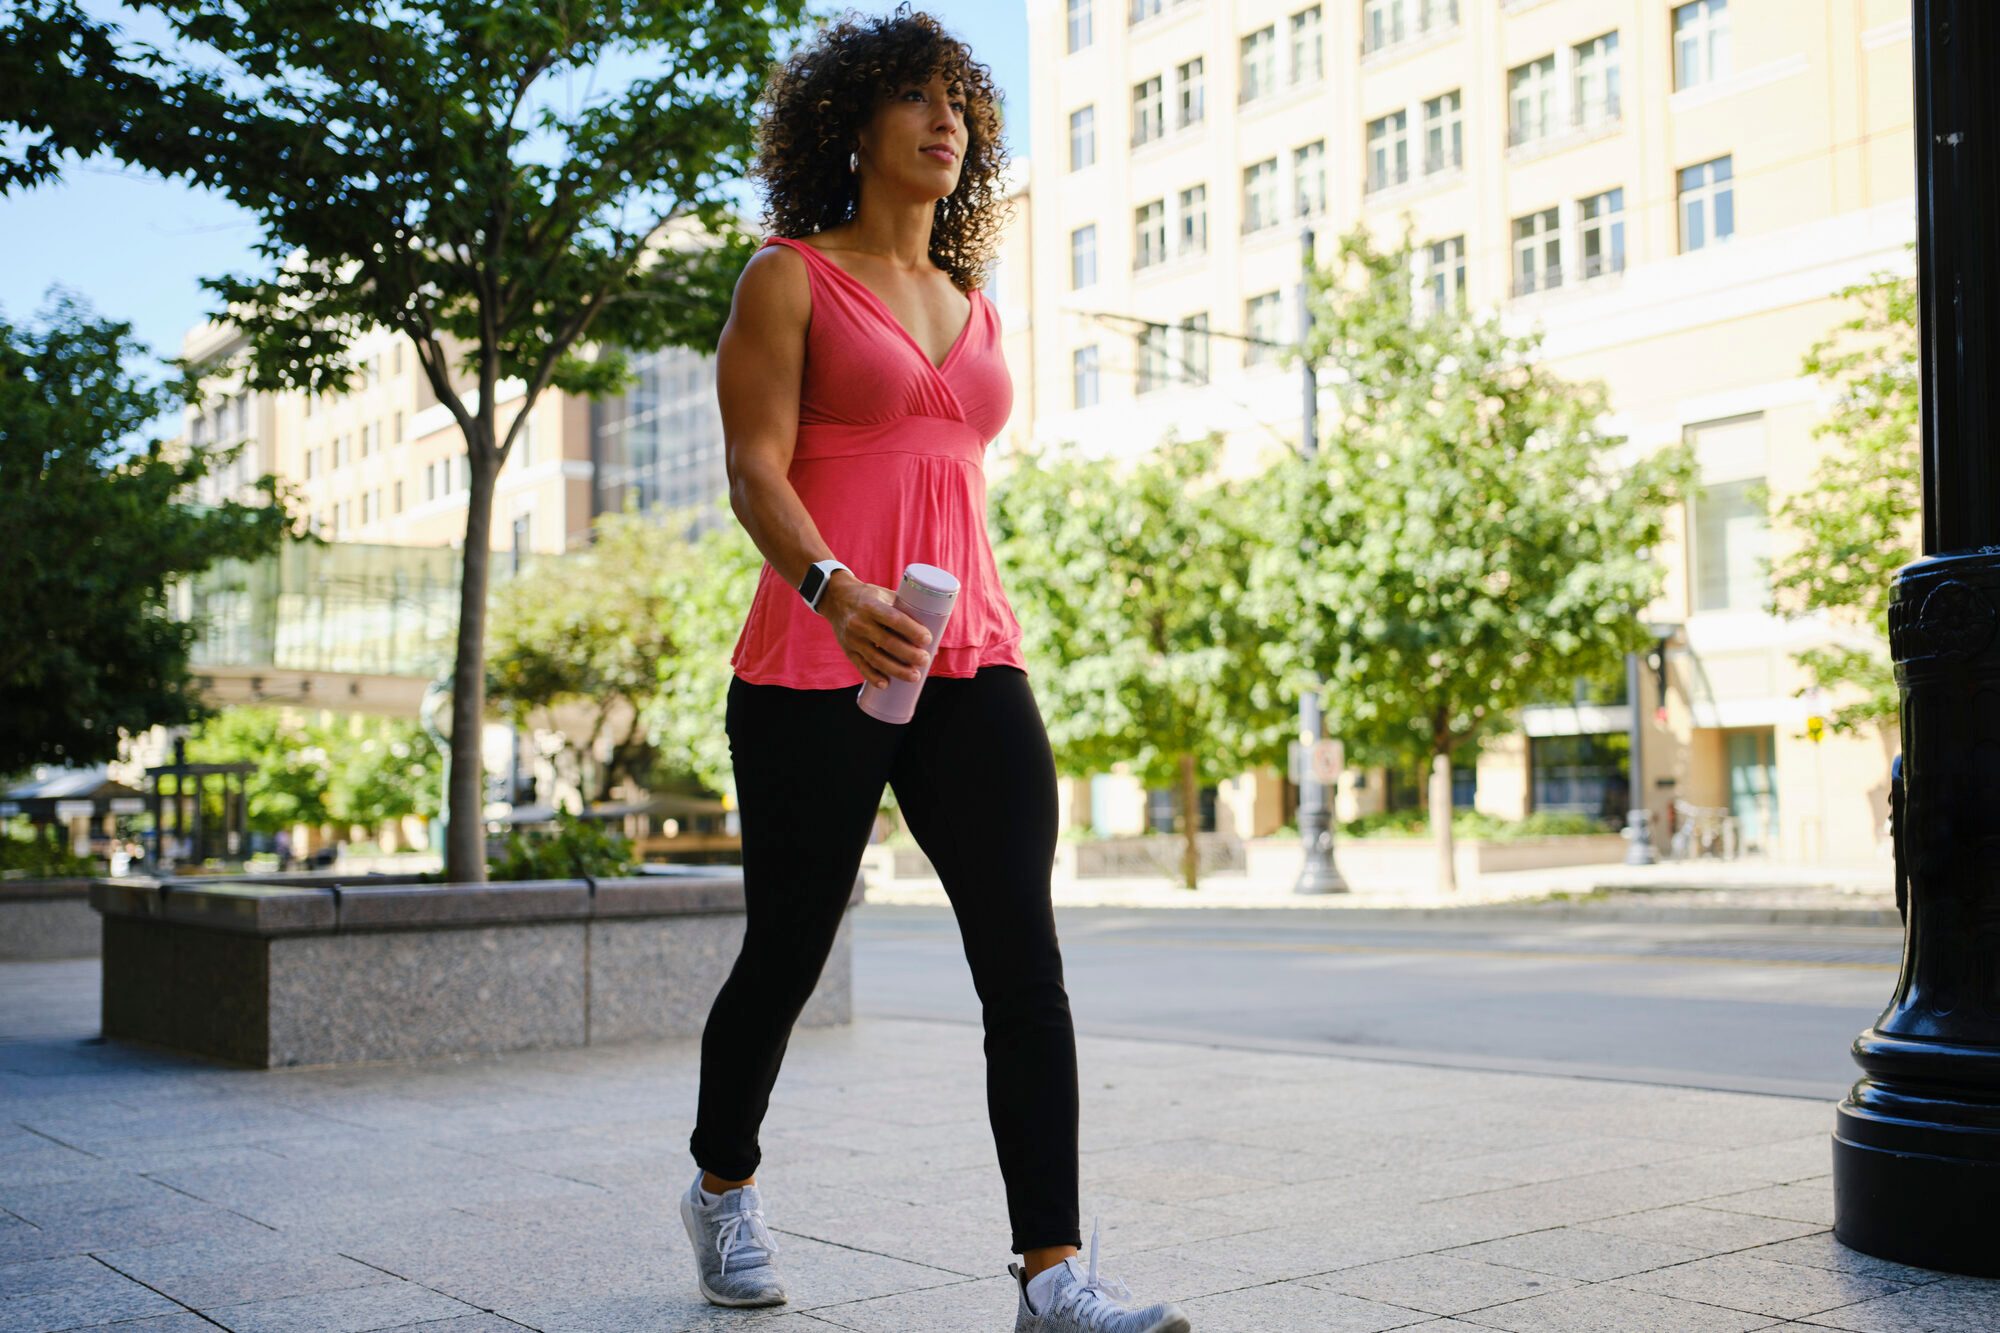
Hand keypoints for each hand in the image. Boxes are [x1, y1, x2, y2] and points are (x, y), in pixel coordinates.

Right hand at [820, 571, 932, 688]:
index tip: (927, 639)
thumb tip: (933, 635)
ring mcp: (852, 638)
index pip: (894, 619)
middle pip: (887, 642)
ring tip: (914, 676)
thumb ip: (905, 611)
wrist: (836, 598)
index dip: (912, 630)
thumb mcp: (884, 595)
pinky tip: (886, 684)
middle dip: (909, 654)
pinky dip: (873, 677)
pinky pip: (861, 666)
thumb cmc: (869, 597)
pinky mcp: (848, 650)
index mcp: (871, 605)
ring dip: (896, 670)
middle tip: (925, 660)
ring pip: (876, 658)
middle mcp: (860, 622)